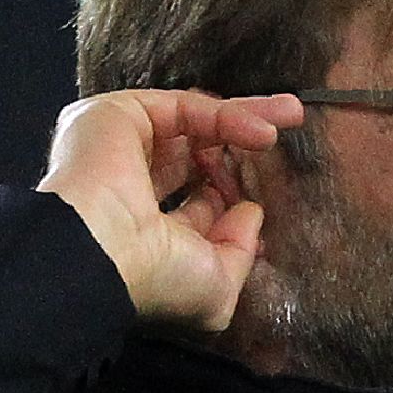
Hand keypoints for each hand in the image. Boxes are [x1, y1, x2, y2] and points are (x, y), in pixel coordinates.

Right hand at [36, 90, 303, 329]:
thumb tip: (251, 214)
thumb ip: (240, 251)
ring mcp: (122, 149)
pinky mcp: (118, 115)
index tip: (270, 199)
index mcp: (148, 235)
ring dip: (245, 116)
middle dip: (244, 148)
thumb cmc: (153, 279)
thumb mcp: (216, 284)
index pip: (200, 209)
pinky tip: (262, 131)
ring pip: (193, 123)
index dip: (236, 201)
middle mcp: (132, 189)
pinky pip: (184, 108)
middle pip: (198, 156)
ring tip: (291, 115)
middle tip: (285, 133)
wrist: (100, 251)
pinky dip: (227, 116)